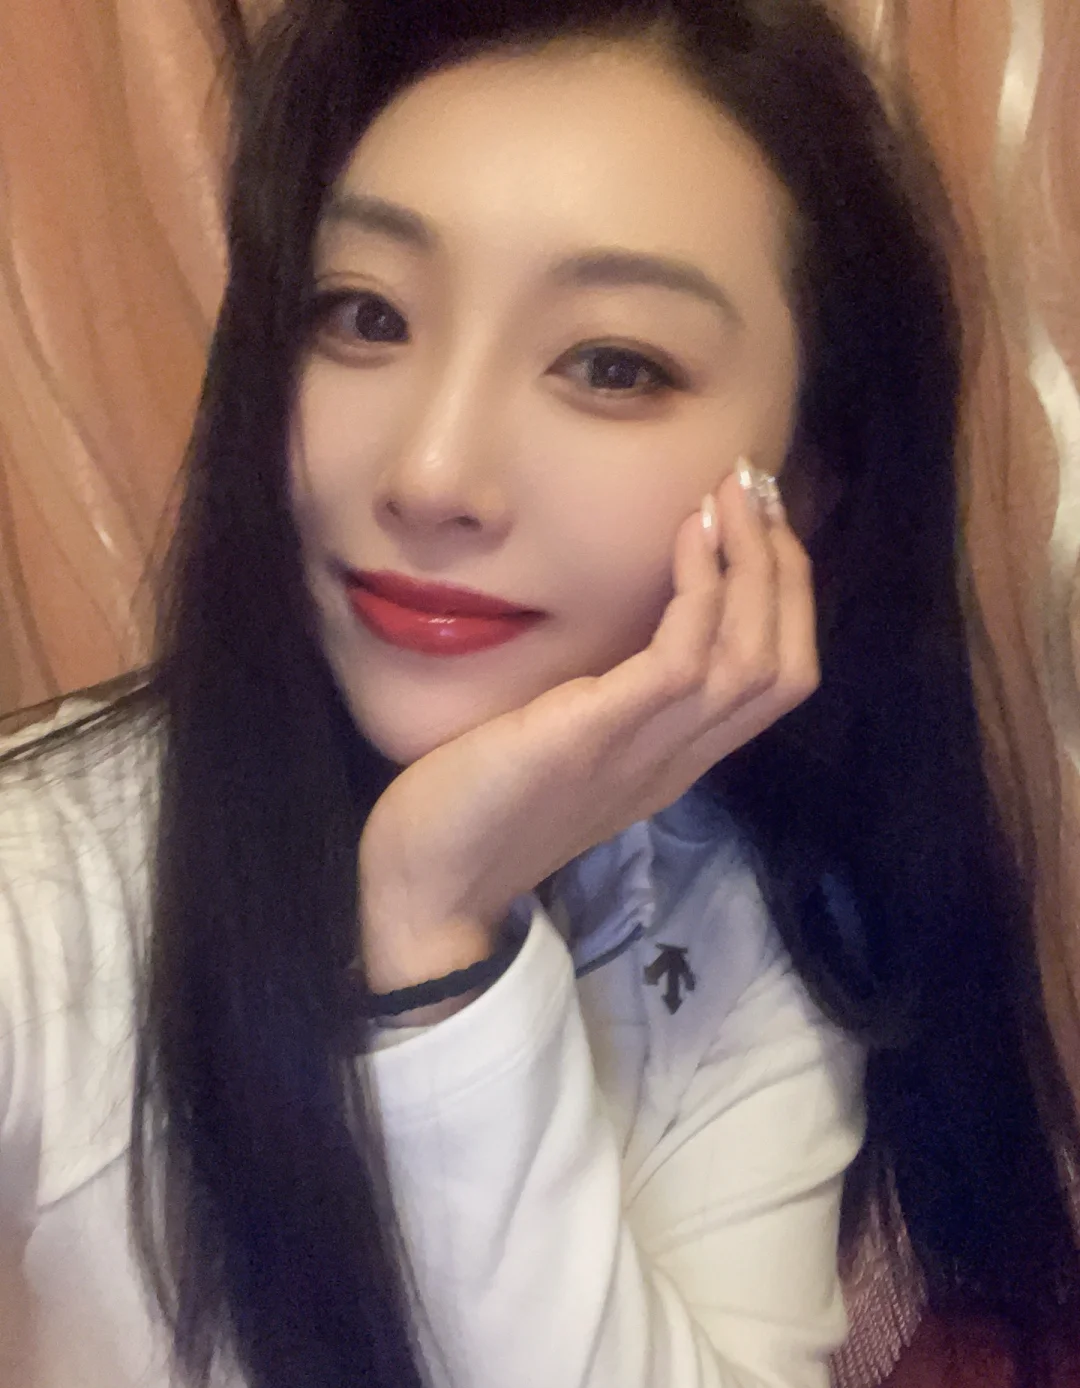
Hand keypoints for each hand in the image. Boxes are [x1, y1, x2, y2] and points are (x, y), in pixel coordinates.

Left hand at [358, 467, 817, 993]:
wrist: (427, 887)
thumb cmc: (478, 806)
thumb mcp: (561, 743)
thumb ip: (604, 699)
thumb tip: (614, 628)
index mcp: (673, 759)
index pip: (774, 680)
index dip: (785, 597)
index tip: (758, 525)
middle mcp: (677, 757)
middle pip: (783, 665)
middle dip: (786, 569)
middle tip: (759, 491)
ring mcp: (644, 752)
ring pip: (752, 659)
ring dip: (754, 564)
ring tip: (735, 494)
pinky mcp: (597, 735)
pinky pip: (682, 659)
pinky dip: (700, 590)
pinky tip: (688, 535)